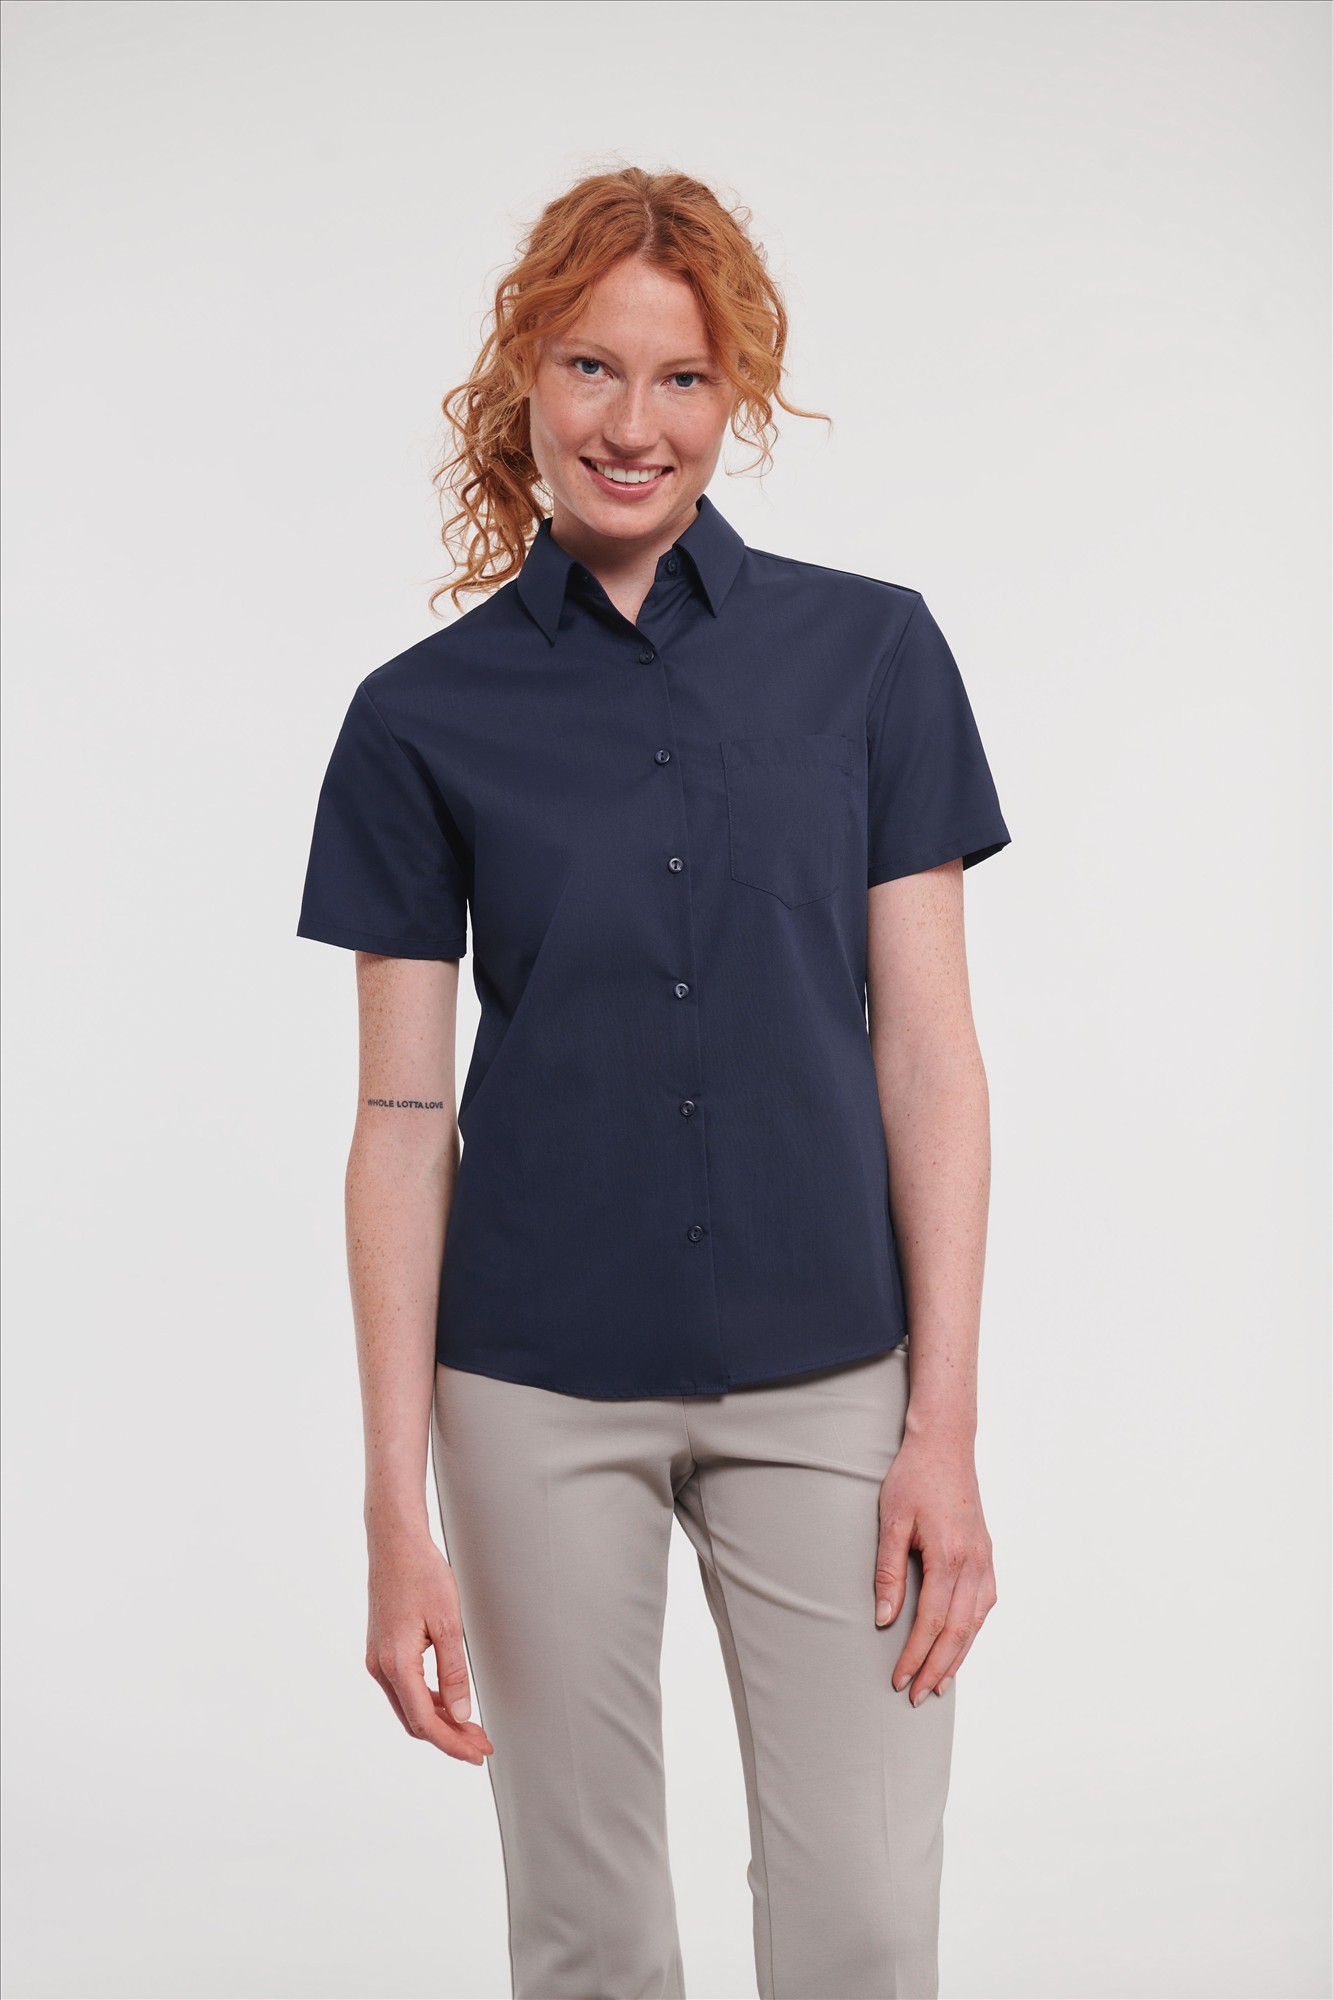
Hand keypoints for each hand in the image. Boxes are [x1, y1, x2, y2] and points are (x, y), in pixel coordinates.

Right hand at [365, 1533, 494, 1763]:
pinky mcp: (381, 1651)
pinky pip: (404, 1689)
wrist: (395, 1544)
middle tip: (481, 1744)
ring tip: (471, 1728)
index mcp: (395, 1664)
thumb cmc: (421, 1575)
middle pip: (415, 1721)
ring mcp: (377, 1660)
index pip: (425, 1722)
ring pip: (409, 1707)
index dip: (453, 1743)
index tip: (478, 1752)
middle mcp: (380, 1668)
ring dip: (440, 1721)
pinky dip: (428, 1702)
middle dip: (449, 1737)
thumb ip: (454, 1672)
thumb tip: (462, 1714)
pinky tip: (450, 1702)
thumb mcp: (447, 1623)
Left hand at [873, 1434, 995, 1704]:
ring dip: (957, 1657)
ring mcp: (985, 1560)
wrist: (945, 1445)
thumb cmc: (914, 1478)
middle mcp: (974, 1563)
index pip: (931, 1621)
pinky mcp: (987, 1555)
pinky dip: (972, 1631)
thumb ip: (888, 1572)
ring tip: (937, 1684)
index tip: (898, 1679)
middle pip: (957, 1631)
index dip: (915, 1655)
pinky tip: (960, 1645)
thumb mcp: (891, 1521)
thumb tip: (883, 1619)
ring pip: (974, 1623)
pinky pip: (984, 1605)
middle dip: (935, 1667)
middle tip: (915, 1696)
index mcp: (948, 1556)